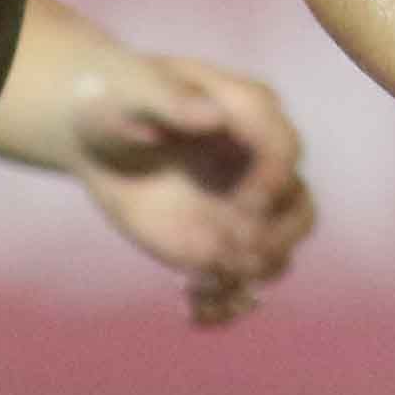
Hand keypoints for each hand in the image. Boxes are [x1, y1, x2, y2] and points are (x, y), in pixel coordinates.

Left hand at [61, 45, 320, 327]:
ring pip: (277, 255)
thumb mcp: (134, 88)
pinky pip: (238, 283)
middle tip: (234, 255)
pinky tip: (191, 306)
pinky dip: (225, 303)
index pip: (284, 150)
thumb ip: (171, 99)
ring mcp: (239, 209)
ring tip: (202, 286)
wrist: (93, 133)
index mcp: (248, 115)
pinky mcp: (215, 242)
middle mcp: (255, 165)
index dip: (274, 181)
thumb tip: (214, 116)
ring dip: (248, 277)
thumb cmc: (116, 96)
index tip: (244, 205)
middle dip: (277, 239)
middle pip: (300, 210)